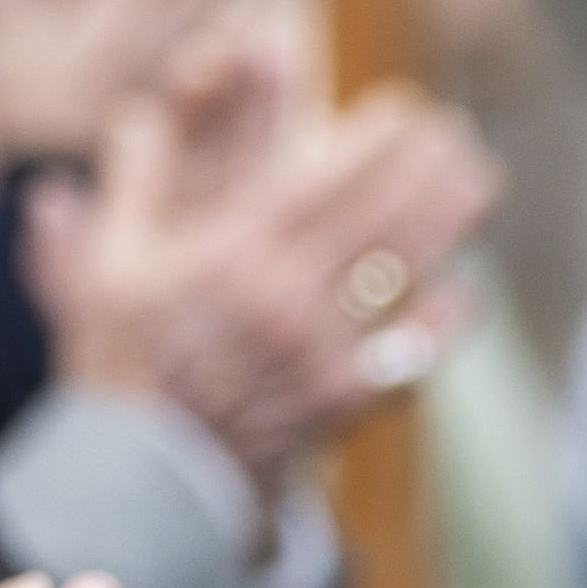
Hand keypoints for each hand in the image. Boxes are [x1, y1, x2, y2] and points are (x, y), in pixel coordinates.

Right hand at [28, 49, 501, 491]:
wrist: (145, 477)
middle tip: (455, 135)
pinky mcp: (346, 399)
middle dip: (433, 164)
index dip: (379, 137)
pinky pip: (418, 345)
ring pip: (414, 269)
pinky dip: (447, 312)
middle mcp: (286, 297)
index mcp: (232, 253)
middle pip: (388, 212)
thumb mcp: (107, 267)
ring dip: (456, 219)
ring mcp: (323, 351)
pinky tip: (462, 283)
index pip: (328, 175)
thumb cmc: (124, 362)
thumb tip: (142, 115)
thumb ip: (131, 182)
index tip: (401, 111)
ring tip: (478, 184)